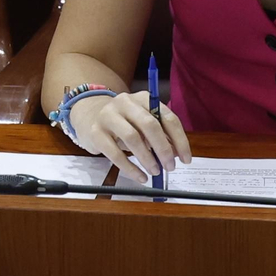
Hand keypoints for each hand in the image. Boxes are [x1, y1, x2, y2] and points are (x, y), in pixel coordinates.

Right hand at [68, 91, 192, 185]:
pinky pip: (115, 154)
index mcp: (144, 99)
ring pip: (132, 138)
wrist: (88, 116)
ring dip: (147, 158)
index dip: (180, 140)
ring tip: (155, 171)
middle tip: (170, 167)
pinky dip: (130, 168)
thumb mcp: (143, 124)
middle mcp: (126, 103)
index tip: (186, 159)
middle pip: (150, 125)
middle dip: (164, 149)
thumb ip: (161, 135)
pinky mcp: (95, 132)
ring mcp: (108, 116)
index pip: (168, 118)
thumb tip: (177, 155)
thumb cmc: (123, 122)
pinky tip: (140, 177)